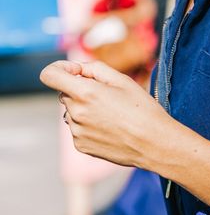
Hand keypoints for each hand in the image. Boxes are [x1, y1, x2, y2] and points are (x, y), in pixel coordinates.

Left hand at [40, 60, 173, 168]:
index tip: (75, 72)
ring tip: (111, 116)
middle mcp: (76, 113)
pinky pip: (78, 128)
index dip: (59, 68)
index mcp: (85, 93)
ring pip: (72, 112)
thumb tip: (77, 70)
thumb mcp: (122, 80)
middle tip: (107, 97)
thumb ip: (94, 68)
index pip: (49, 75)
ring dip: (85, 109)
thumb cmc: (143, 110)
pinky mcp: (81, 145)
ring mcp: (77, 132)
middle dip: (80, 90)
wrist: (155, 144)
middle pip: (65, 94)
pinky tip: (109, 129)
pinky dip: (89, 125)